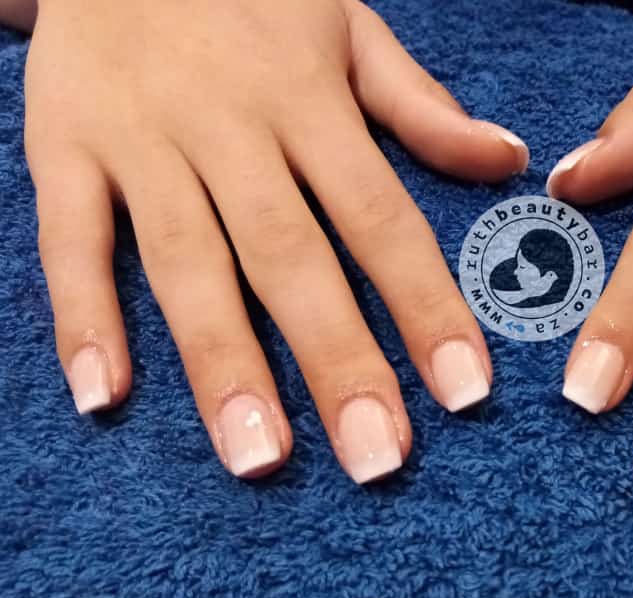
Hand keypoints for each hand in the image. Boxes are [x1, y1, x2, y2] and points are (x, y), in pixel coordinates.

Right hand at [26, 0, 527, 481]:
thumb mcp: (348, 26)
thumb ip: (421, 106)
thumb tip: (510, 160)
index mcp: (307, 100)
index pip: (381, 218)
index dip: (425, 306)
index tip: (465, 393)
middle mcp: (229, 128)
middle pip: (290, 259)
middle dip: (336, 363)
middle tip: (376, 461)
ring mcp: (142, 141)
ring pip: (186, 264)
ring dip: (223, 365)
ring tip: (259, 458)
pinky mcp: (64, 147)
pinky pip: (70, 239)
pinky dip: (83, 315)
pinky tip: (106, 397)